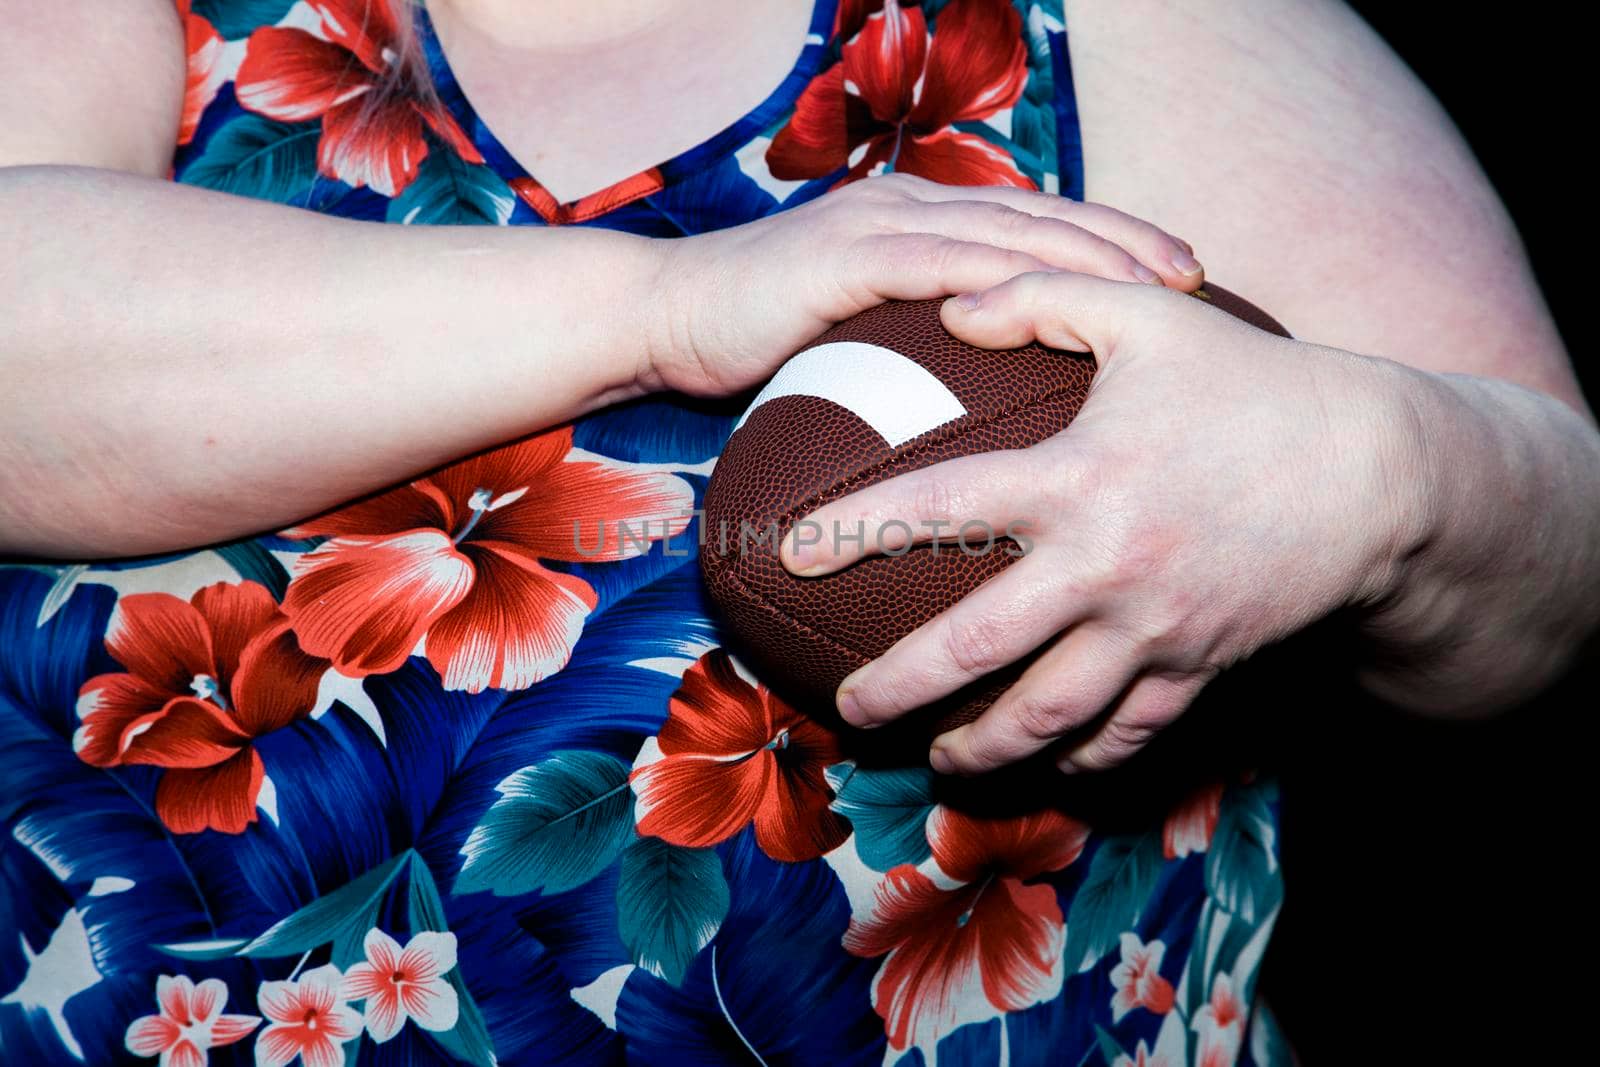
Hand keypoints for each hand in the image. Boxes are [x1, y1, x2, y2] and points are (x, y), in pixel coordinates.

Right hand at [639, 172, 1205, 395]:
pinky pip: (941, 262)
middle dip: (1125, 243)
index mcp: (923, 223)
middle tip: (1196, 280)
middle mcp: (913, 206)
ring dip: (1088, 256)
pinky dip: (1001, 279)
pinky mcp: (849, 253)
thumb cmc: (758, 344)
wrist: (668, 316)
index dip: (1112, 244)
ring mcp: (882, 222)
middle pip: (1042, 216)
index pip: (1034, 224)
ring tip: (1153, 287)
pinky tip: (1056, 303)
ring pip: (1007, 229)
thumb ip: (913, 353)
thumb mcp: (853, 345)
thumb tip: (974, 411)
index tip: (1180, 280)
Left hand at [780, 271, 1422, 774]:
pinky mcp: (1197, 669)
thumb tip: (952, 304)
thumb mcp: (1148, 316)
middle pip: (973, 650)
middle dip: (897, 690)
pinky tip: (1051, 765)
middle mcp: (1102, 569)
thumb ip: (1042, 297)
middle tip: (845, 711)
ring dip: (982, 751)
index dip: (849, 531)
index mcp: (1076, 479)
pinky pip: (1128, 734)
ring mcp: (1151, 632)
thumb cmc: (1256, 386)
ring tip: (939, 763)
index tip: (784, 552)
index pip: (936, 509)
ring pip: (1046, 717)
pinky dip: (1083, 758)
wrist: (1379, 477)